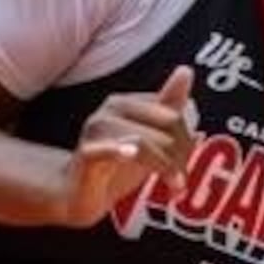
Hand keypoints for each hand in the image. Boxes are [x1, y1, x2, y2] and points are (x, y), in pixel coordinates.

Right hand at [58, 66, 195, 228]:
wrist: (77, 193)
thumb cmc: (115, 164)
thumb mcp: (147, 136)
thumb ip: (166, 107)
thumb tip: (186, 70)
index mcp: (126, 103)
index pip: (173, 116)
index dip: (186, 143)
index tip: (184, 166)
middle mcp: (110, 112)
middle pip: (166, 127)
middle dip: (180, 158)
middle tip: (180, 183)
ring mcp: (96, 133)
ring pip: (145, 141)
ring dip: (166, 167)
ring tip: (175, 188)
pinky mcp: (86, 156)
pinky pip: (105, 150)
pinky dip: (119, 150)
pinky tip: (131, 154)